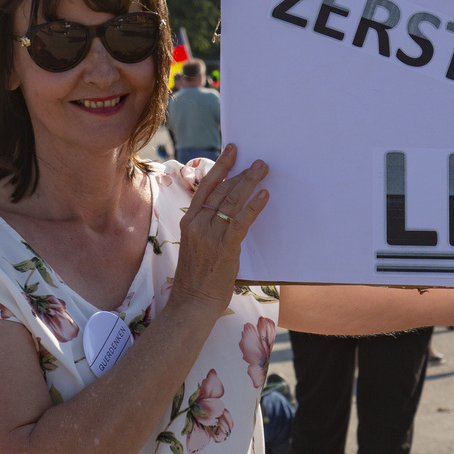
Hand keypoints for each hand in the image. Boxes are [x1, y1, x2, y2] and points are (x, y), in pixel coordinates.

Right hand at [169, 145, 269, 315]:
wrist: (192, 302)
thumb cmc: (197, 277)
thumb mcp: (196, 245)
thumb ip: (208, 227)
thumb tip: (230, 211)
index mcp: (188, 221)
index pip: (206, 187)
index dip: (220, 167)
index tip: (232, 151)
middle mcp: (197, 224)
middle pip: (221, 190)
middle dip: (241, 173)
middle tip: (258, 161)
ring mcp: (210, 235)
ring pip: (232, 201)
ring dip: (250, 183)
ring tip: (263, 170)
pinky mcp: (224, 247)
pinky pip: (241, 221)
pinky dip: (254, 206)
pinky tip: (264, 195)